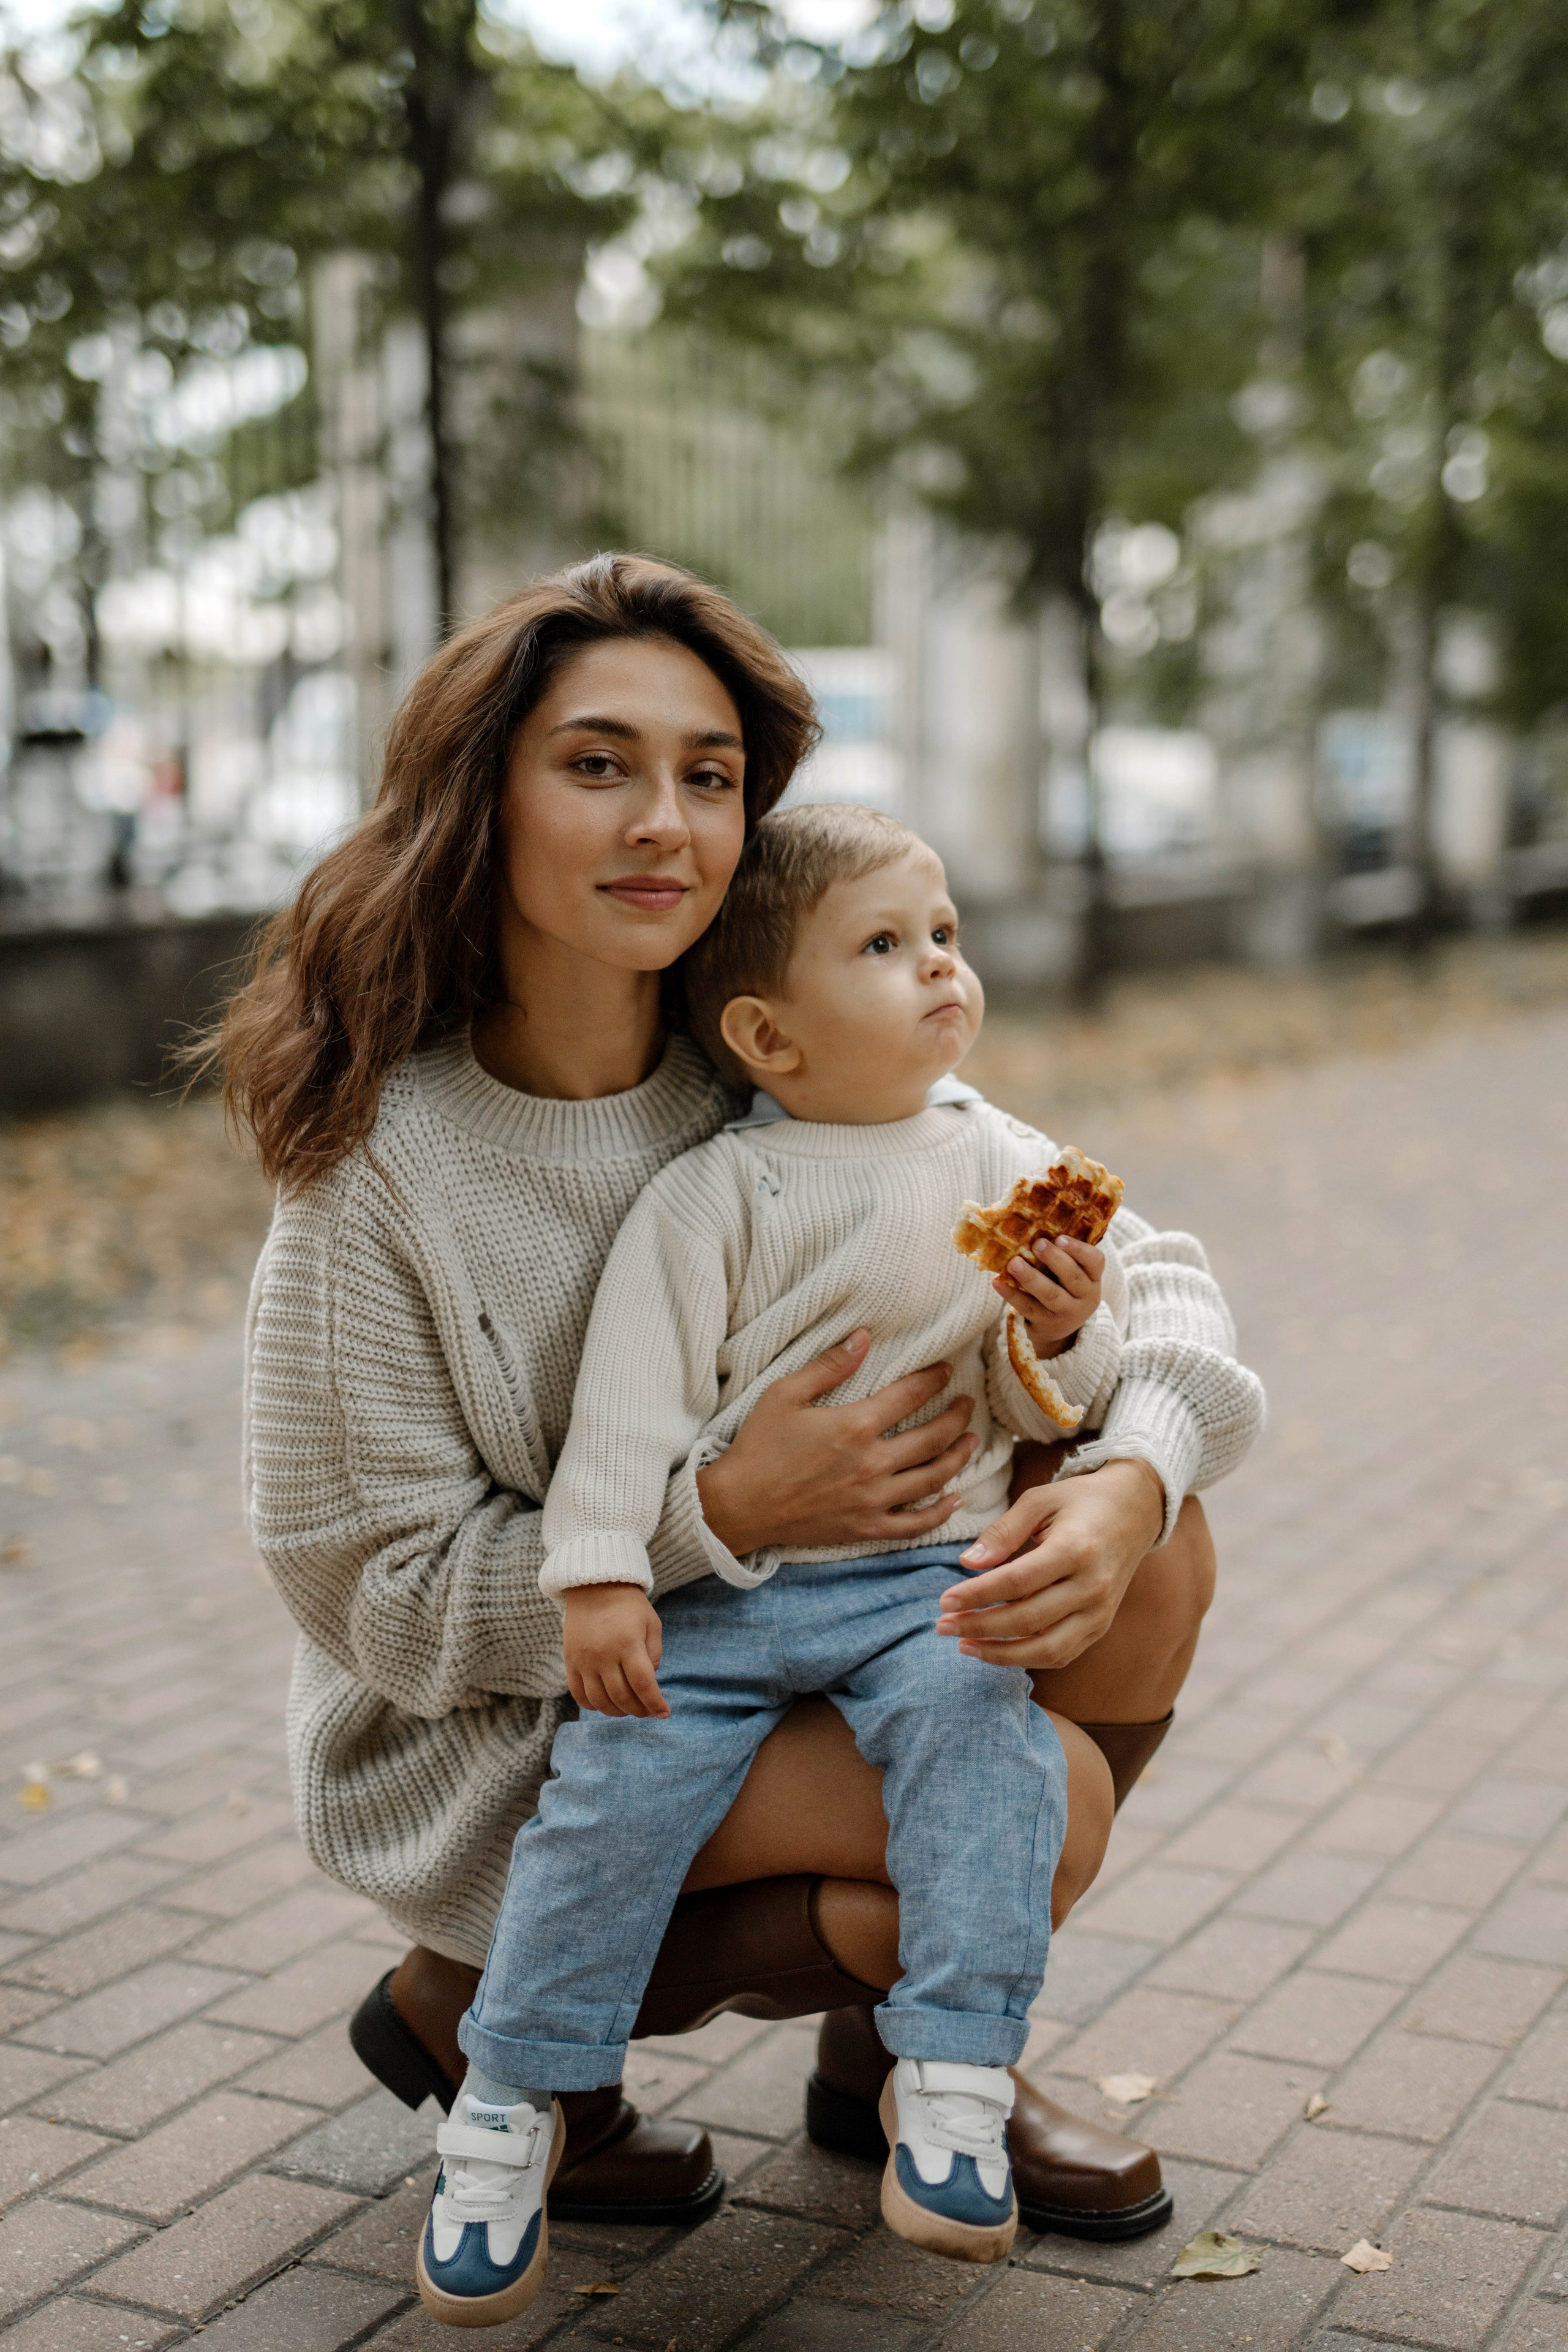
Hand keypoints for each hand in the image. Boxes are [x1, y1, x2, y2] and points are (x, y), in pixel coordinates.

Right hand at [562, 1584, 668, 1718]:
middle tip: (648, 1711)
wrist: (594, 1587)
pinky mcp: (570, 1662)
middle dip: (639, 1710)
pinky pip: (579, 1694)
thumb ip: (654, 1654)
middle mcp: (603, 1654)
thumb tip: (649, 1682)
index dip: (655, 1703)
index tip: (664, 1712)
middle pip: (622, 1697)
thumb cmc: (629, 1606)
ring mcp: (584, 1660)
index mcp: (628, 1643)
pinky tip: (605, 1704)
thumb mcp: (652, 1624)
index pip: (643, 1684)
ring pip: (600, 1701)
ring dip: (617, 1712)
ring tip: (628, 1709)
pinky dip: (593, 1706)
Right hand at [695, 1329, 977, 1558]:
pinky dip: (939, 1513)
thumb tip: (863, 1336)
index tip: (947, 1371)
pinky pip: (915, 1524)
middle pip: (933, 1437)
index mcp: (855, 1425)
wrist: (738, 1506)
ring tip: (970, 1442)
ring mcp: (873, 1499)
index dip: (935, 1379)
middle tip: (968, 1406)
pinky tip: (953, 1499)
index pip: (911, 1396)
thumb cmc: (759, 1446)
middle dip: (957, 1417)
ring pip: (933, 1478)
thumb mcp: (785, 1394)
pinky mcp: (866, 1528)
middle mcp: (872, 1463)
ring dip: (958, 1457)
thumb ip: (829, 1366)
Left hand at [935, 1458, 1164, 1669]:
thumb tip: (967, 1563)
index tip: (944, 1601)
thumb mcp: (1040, 1500)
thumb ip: (1002, 1532)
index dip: (977, 1595)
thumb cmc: (1081, 1501)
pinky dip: (1026, 1659)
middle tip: (942, 1625)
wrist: (1136, 1512)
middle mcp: (1092, 1586)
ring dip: (1000, 1654)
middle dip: (979, 1627)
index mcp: (1076, 1549)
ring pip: (1046, 1649)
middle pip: (1027, 1620)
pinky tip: (996, 1650)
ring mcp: (1100, 1612)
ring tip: (963, 1645)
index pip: (1017, 1582)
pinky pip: (1061, 1654)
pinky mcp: (1101, 1626)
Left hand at [993, 1233, 1102, 1359]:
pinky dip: (1011, 1294)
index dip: (1079, 1249)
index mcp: (1093, 1278)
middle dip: (1054, 1259)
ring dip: (1031, 1277)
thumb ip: (1062, 1255)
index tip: (1059, 1238)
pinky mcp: (1046, 1324)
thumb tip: (1034, 1225)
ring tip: (1013, 1263)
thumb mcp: (1072, 1275)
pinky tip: (998, 1281)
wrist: (1058, 1330)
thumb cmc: (1062, 1288)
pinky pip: (1028, 1308)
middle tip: (1037, 1244)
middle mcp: (1086, 1298)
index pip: (1095, 1261)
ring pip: (1050, 1294)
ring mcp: (1067, 1314)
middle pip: (1073, 1277)